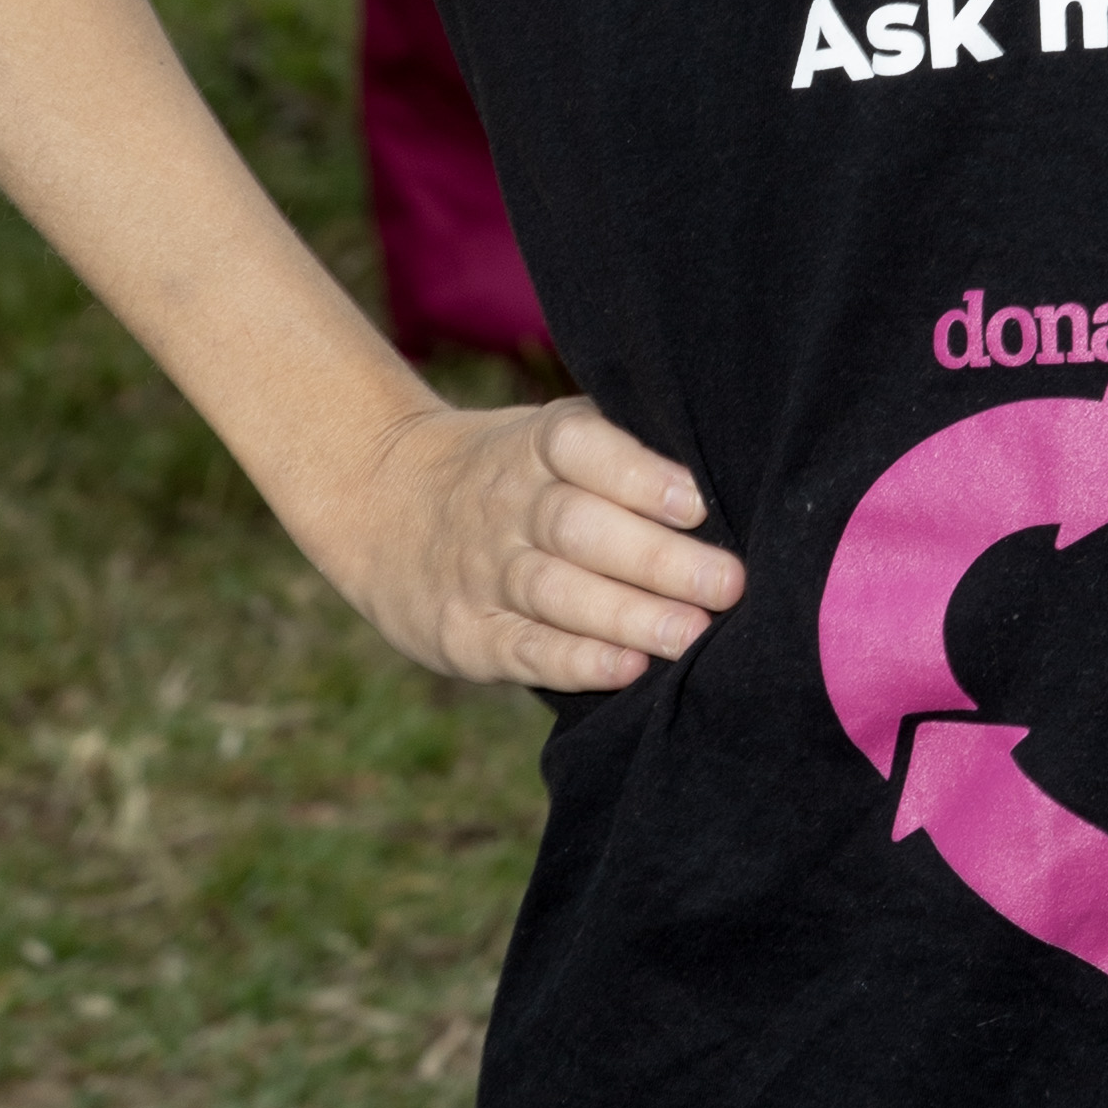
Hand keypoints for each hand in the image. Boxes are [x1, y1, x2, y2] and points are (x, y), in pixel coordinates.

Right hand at [328, 393, 744, 690]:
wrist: (380, 501)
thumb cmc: (512, 472)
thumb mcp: (548, 437)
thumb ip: (622, 456)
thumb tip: (727, 486)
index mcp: (537, 444)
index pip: (582, 448)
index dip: (638, 474)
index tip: (698, 501)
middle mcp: (508, 503)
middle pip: (580, 528)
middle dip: (657, 558)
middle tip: (727, 583)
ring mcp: (482, 570)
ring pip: (556, 592)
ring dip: (628, 616)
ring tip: (691, 633)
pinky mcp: (465, 632)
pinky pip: (522, 648)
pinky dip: (575, 661)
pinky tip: (625, 669)